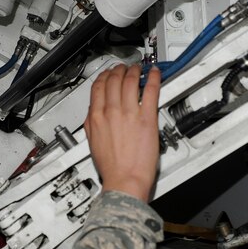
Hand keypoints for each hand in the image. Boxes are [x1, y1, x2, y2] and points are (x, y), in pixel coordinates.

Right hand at [84, 63, 160, 201]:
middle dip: (120, 70)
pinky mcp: (147, 118)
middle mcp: (111, 111)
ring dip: (135, 71)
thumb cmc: (111, 167)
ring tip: (139, 68)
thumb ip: (92, 124)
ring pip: (130, 81)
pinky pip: (151, 91)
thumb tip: (93, 114)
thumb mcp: (92, 142)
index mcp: (96, 117)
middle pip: (114, 80)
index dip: (104, 76)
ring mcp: (129, 113)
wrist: (124, 180)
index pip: (98, 87)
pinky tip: (155, 73)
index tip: (109, 74)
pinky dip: (153, 78)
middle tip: (125, 68)